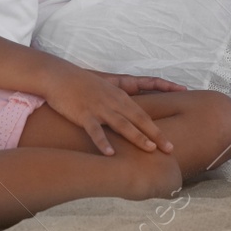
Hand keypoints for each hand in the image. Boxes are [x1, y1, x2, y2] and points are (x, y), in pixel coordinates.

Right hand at [41, 65, 175, 155]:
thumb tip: (132, 117)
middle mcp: (114, 102)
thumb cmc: (84, 85)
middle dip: (156, 135)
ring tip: (150, 149)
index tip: (170, 138)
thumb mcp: (107, 90)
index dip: (159, 126)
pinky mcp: (84, 114)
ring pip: (122, 124)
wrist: (60, 77)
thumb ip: (121, 102)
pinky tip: (110, 154)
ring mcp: (100, 108)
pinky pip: (95, 130)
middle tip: (170, 148)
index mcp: (121, 97)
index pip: (145, 113)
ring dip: (137, 137)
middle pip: (140, 119)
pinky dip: (103, 142)